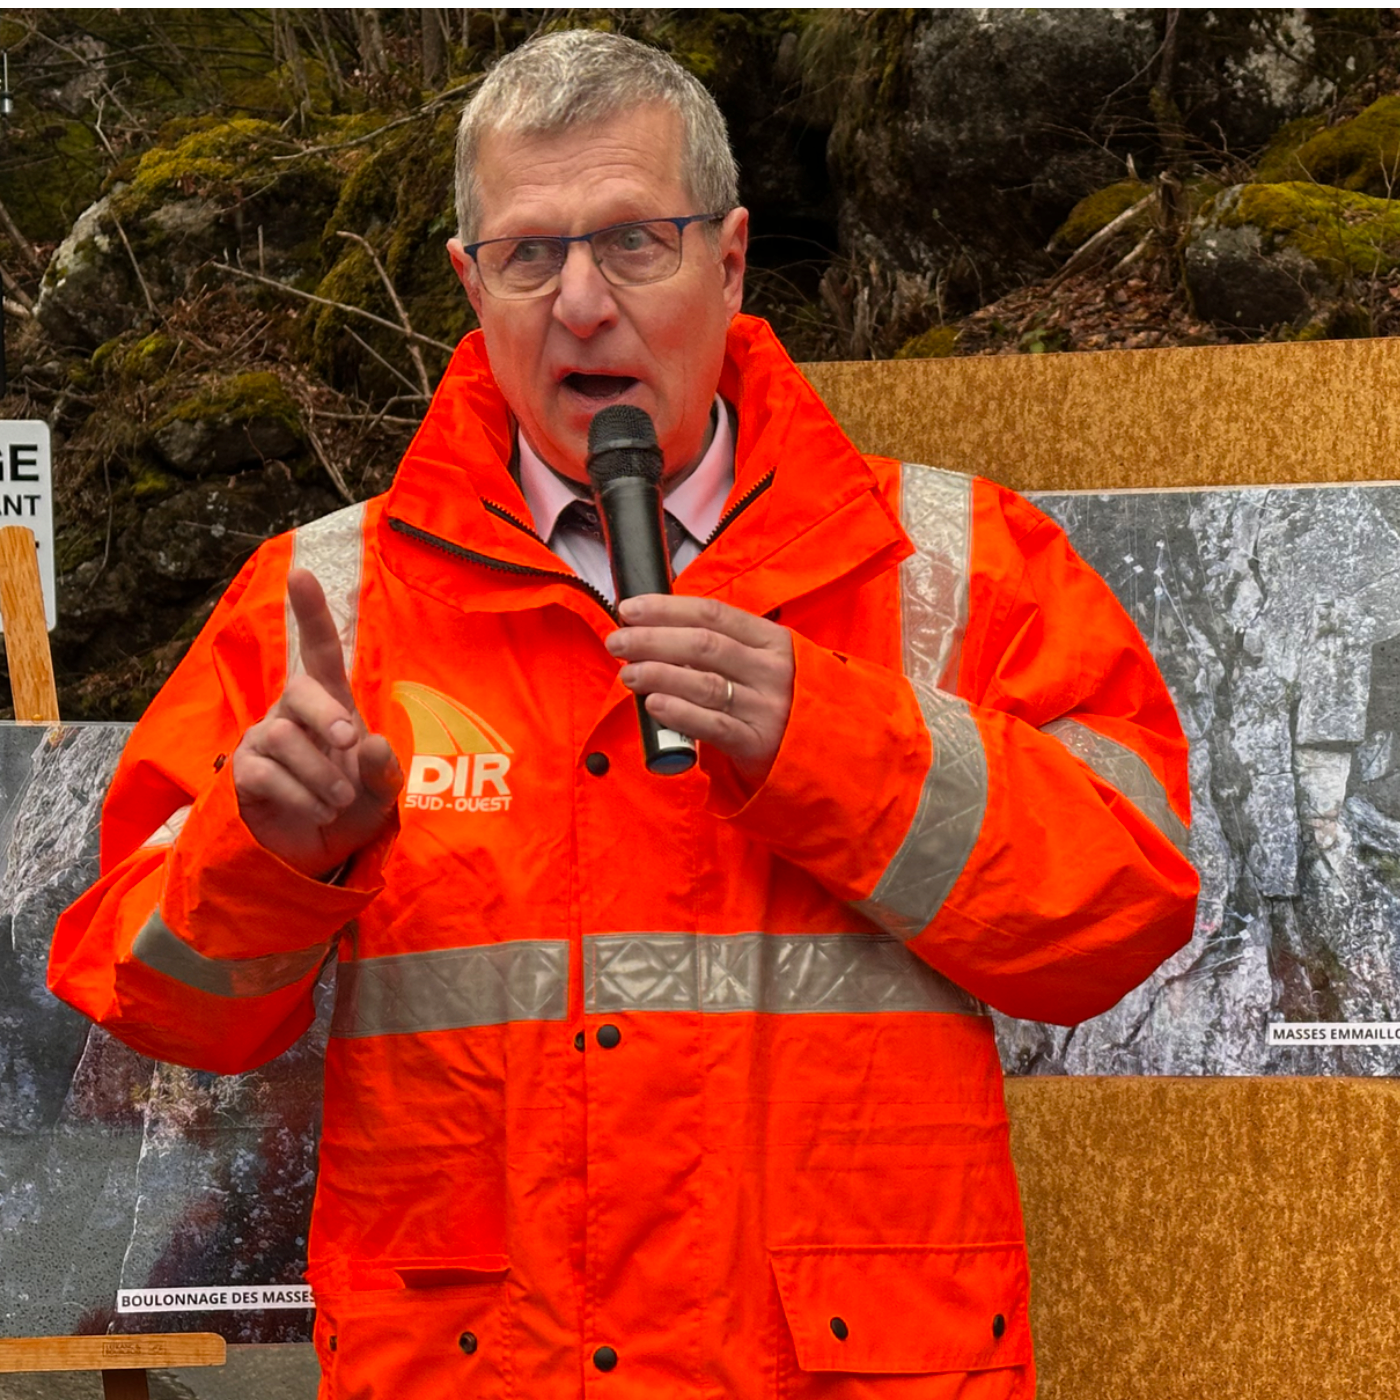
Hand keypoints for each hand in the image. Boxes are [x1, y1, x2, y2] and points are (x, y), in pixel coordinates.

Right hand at [232, 569, 401, 876]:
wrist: (317, 853)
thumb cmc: (352, 805)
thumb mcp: (382, 792)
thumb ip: (384, 769)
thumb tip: (369, 740)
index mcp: (331, 703)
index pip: (320, 651)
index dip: (312, 614)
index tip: (302, 574)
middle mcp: (292, 713)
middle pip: (300, 690)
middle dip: (327, 715)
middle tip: (349, 743)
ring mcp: (263, 740)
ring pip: (285, 739)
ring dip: (320, 774)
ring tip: (337, 801)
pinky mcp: (243, 773)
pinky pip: (266, 774)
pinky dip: (298, 796)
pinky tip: (314, 811)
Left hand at [605, 594, 794, 787]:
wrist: (821, 750)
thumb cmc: (776, 698)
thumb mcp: (761, 661)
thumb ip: (720, 644)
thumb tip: (654, 627)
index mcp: (771, 640)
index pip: (712, 614)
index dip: (666, 609)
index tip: (629, 609)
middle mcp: (771, 669)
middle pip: (703, 645)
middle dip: (652, 640)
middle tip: (617, 642)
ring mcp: (766, 707)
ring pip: (704, 683)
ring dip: (658, 675)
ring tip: (627, 674)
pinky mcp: (758, 743)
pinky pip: (713, 725)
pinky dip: (679, 713)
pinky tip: (653, 705)